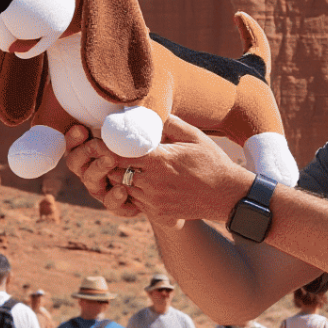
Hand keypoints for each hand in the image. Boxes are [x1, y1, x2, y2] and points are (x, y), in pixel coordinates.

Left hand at [65, 114, 253, 224]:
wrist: (227, 195)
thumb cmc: (211, 162)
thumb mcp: (194, 136)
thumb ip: (170, 123)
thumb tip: (150, 114)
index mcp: (159, 161)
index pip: (120, 153)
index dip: (107, 147)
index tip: (100, 140)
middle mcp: (153, 183)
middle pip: (115, 172)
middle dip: (110, 162)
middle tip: (108, 152)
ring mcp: (154, 201)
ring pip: (122, 188)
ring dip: (120, 178)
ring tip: (122, 166)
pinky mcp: (158, 213)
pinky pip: (135, 201)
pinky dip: (132, 191)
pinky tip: (139, 181)